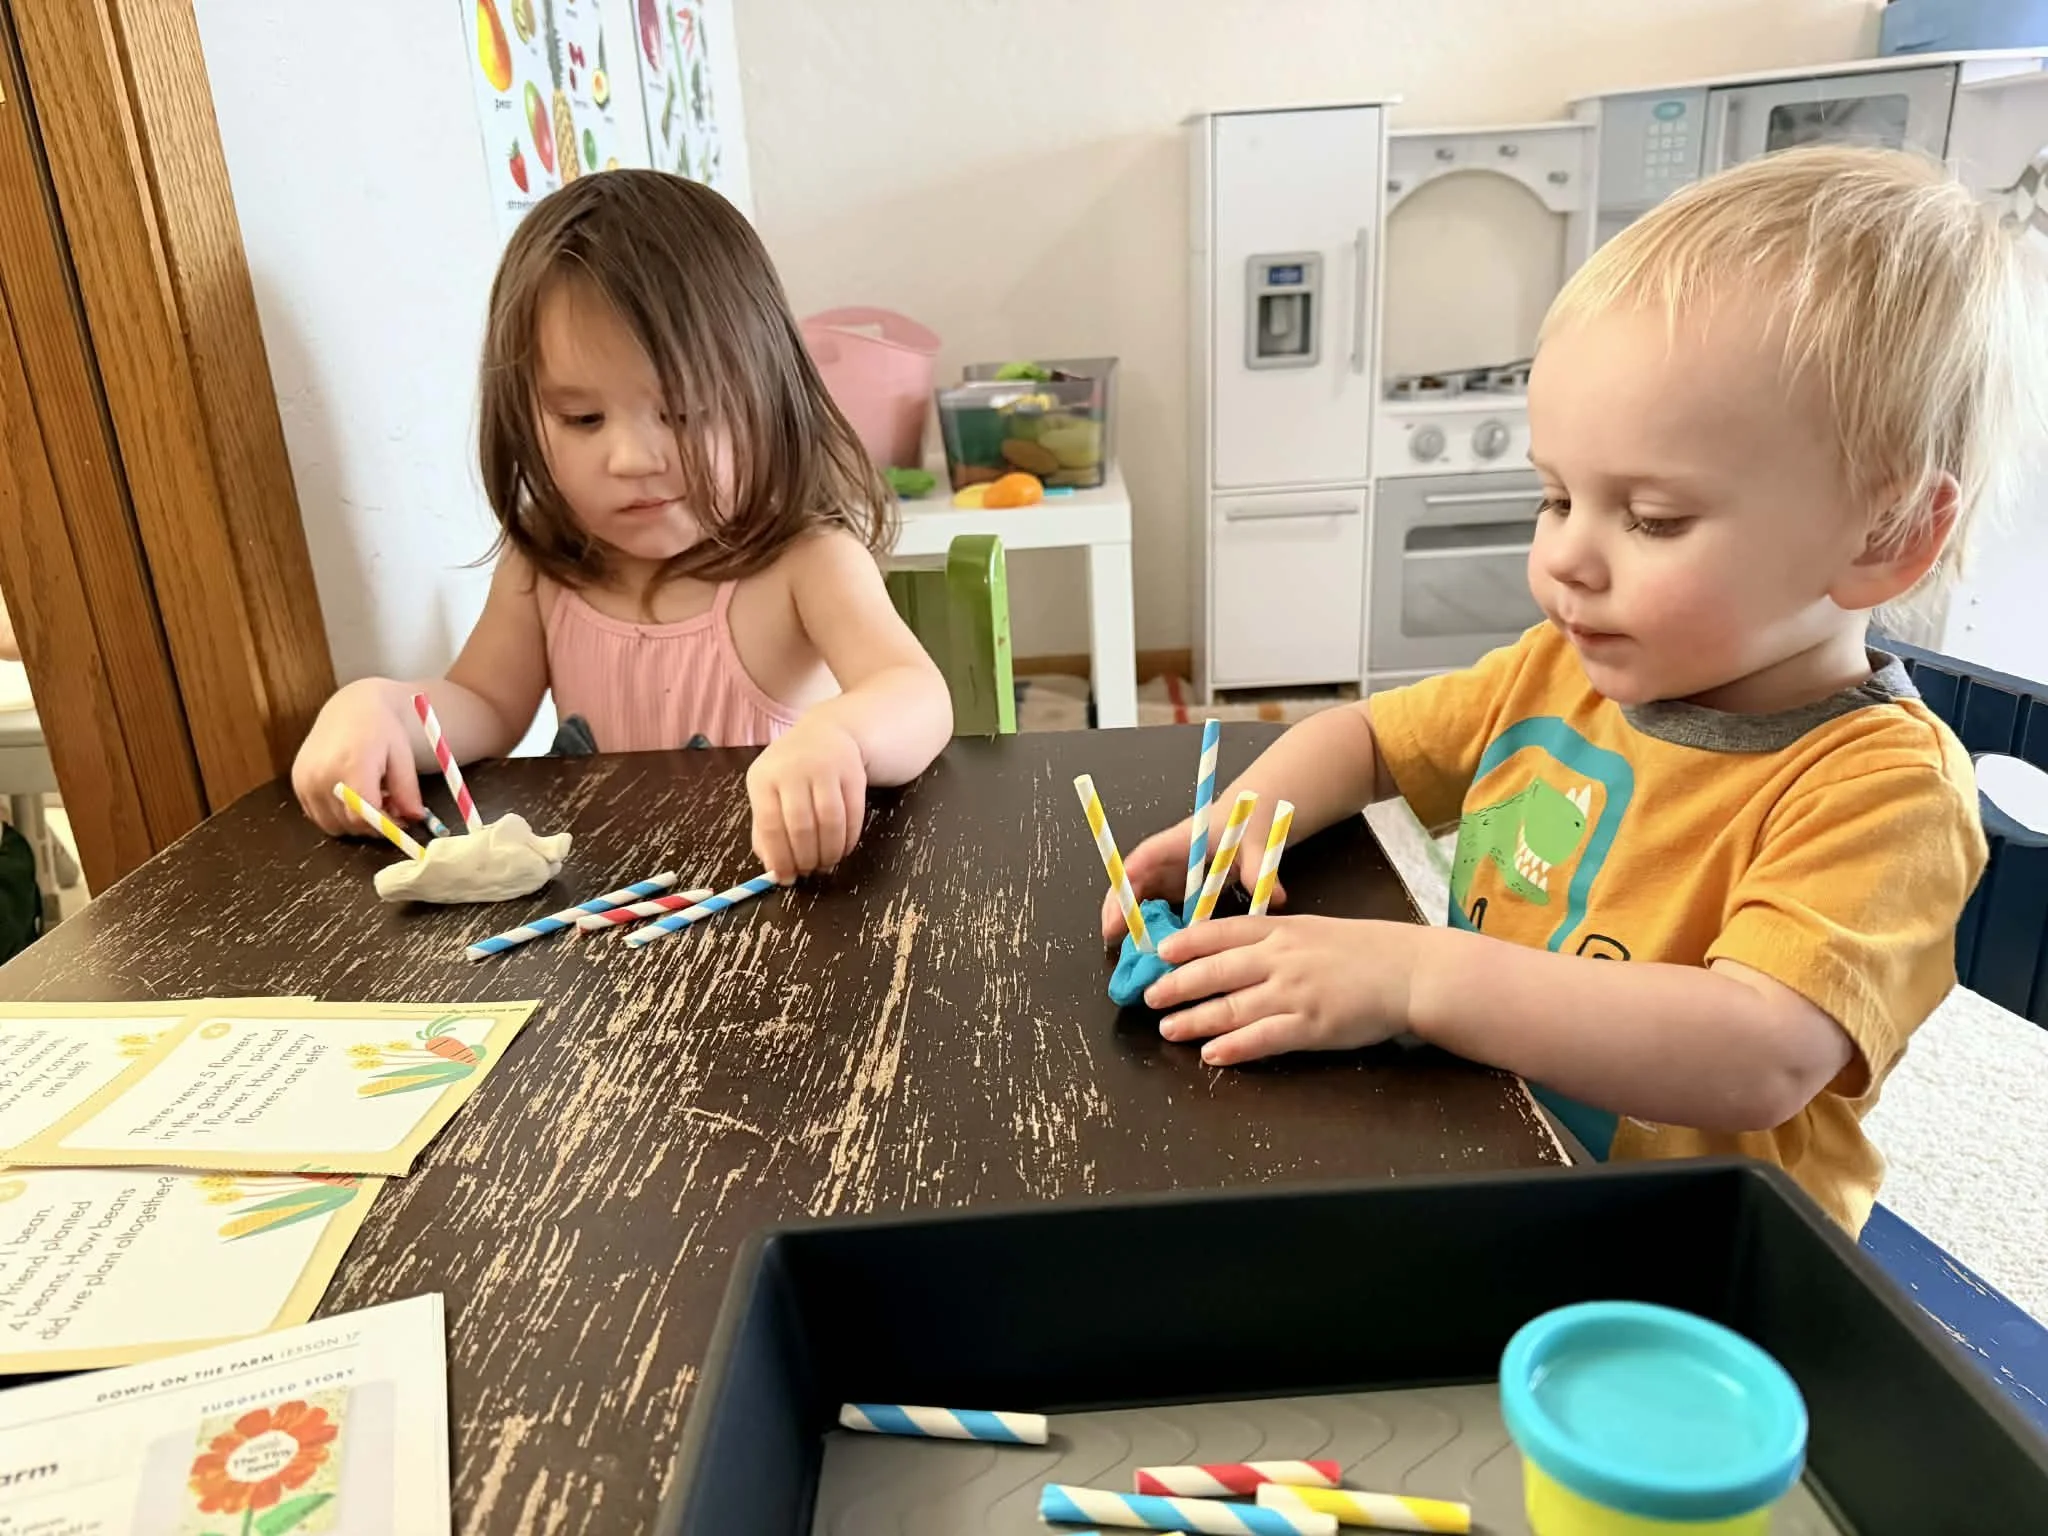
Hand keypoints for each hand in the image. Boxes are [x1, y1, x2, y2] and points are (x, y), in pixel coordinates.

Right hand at [291, 680, 423, 835]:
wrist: (350, 708)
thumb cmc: (382, 729)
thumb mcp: (402, 756)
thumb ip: (407, 791)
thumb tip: (414, 820)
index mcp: (350, 766)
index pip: (363, 817)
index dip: (385, 826)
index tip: (402, 823)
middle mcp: (321, 776)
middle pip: (349, 825)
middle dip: (373, 826)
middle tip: (390, 809)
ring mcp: (305, 780)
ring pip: (332, 825)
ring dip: (354, 823)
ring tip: (371, 800)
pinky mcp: (297, 783)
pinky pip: (318, 816)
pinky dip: (337, 815)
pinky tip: (352, 796)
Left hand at [747, 719, 867, 880]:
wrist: (826, 732)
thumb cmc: (791, 772)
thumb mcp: (769, 793)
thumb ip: (765, 830)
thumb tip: (773, 869)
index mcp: (764, 777)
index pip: (770, 825)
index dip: (780, 858)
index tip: (787, 879)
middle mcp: (793, 769)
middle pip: (801, 826)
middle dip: (806, 858)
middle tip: (809, 873)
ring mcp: (825, 767)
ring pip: (830, 822)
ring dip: (829, 851)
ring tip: (826, 864)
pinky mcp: (853, 772)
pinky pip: (853, 814)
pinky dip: (848, 839)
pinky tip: (842, 850)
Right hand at [1098, 813, 1283, 940]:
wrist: (1251, 819)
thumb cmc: (1249, 827)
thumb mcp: (1257, 846)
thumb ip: (1260, 870)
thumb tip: (1275, 897)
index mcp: (1180, 841)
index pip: (1146, 856)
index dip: (1128, 878)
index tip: (1118, 904)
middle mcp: (1167, 858)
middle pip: (1131, 880)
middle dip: (1118, 906)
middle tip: (1110, 936)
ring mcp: (1168, 873)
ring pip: (1138, 897)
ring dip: (1129, 921)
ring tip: (1124, 950)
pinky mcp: (1176, 888)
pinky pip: (1154, 908)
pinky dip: (1148, 927)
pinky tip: (1148, 951)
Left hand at [1143, 915, 1418, 1066]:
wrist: (1411, 971)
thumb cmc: (1363, 950)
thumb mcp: (1313, 930)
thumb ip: (1273, 939)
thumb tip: (1230, 952)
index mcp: (1282, 929)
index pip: (1221, 932)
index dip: (1186, 943)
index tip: (1158, 952)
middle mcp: (1282, 958)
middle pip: (1216, 971)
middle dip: (1177, 985)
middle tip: (1149, 997)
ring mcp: (1295, 992)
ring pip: (1232, 1007)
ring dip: (1195, 1019)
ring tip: (1169, 1029)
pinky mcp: (1312, 1026)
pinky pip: (1263, 1038)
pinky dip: (1234, 1047)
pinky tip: (1212, 1054)